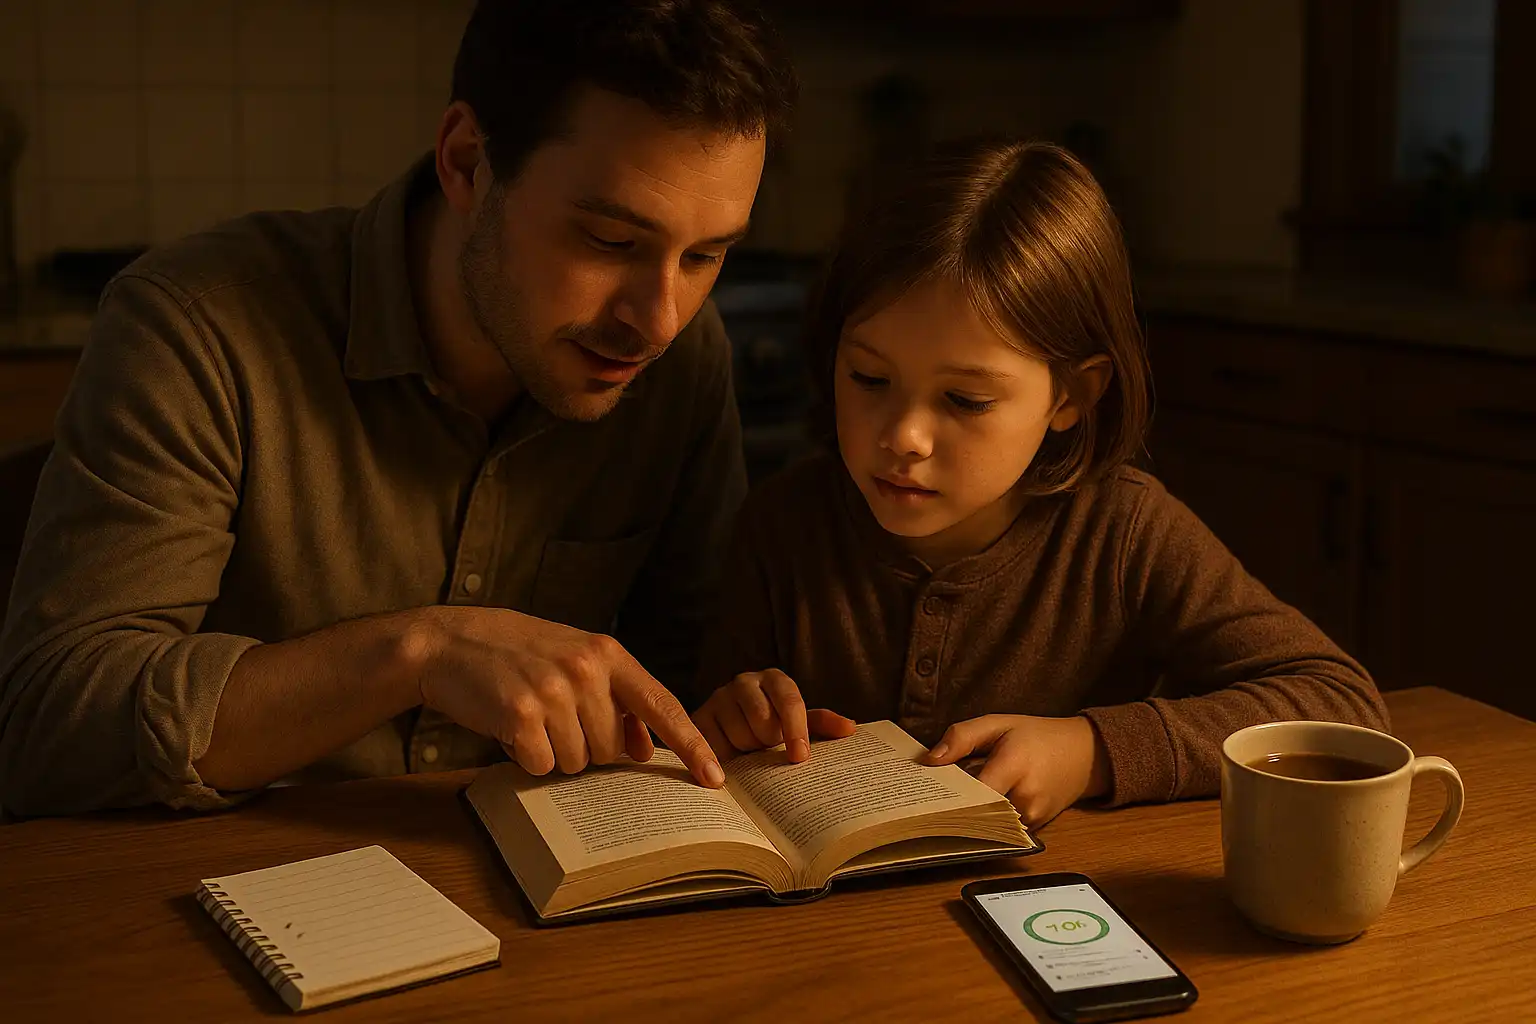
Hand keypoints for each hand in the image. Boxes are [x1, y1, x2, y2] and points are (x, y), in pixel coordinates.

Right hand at [410, 606, 723, 787]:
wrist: (449, 642)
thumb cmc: (518, 655)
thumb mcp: (574, 663)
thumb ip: (615, 700)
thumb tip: (646, 751)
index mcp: (607, 653)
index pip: (662, 704)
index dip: (692, 745)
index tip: (715, 778)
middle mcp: (586, 669)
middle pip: (611, 749)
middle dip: (584, 747)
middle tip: (552, 719)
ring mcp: (554, 690)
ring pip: (578, 762)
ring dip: (553, 753)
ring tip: (529, 718)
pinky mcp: (521, 714)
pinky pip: (541, 765)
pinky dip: (525, 757)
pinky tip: (509, 727)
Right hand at [693, 669, 856, 761]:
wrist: (727, 735)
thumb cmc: (771, 729)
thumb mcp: (797, 726)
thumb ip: (821, 725)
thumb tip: (850, 728)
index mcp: (775, 680)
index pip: (790, 699)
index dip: (796, 729)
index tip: (800, 756)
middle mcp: (746, 682)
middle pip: (764, 720)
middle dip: (769, 742)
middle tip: (767, 748)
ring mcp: (720, 697)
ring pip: (740, 734)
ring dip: (747, 751)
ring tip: (747, 751)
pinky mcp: (700, 716)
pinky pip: (716, 745)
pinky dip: (726, 758)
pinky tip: (728, 759)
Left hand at [922, 715, 1108, 826]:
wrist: (1084, 755)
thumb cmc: (1037, 736)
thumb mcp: (998, 723)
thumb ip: (962, 737)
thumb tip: (930, 761)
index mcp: (1014, 766)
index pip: (972, 794)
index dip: (947, 797)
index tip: (923, 795)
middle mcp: (1025, 798)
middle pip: (976, 814)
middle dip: (951, 807)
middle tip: (926, 799)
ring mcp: (1032, 818)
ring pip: (986, 824)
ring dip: (968, 813)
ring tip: (949, 798)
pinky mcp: (1034, 829)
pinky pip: (1000, 829)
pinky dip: (984, 819)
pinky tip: (972, 805)